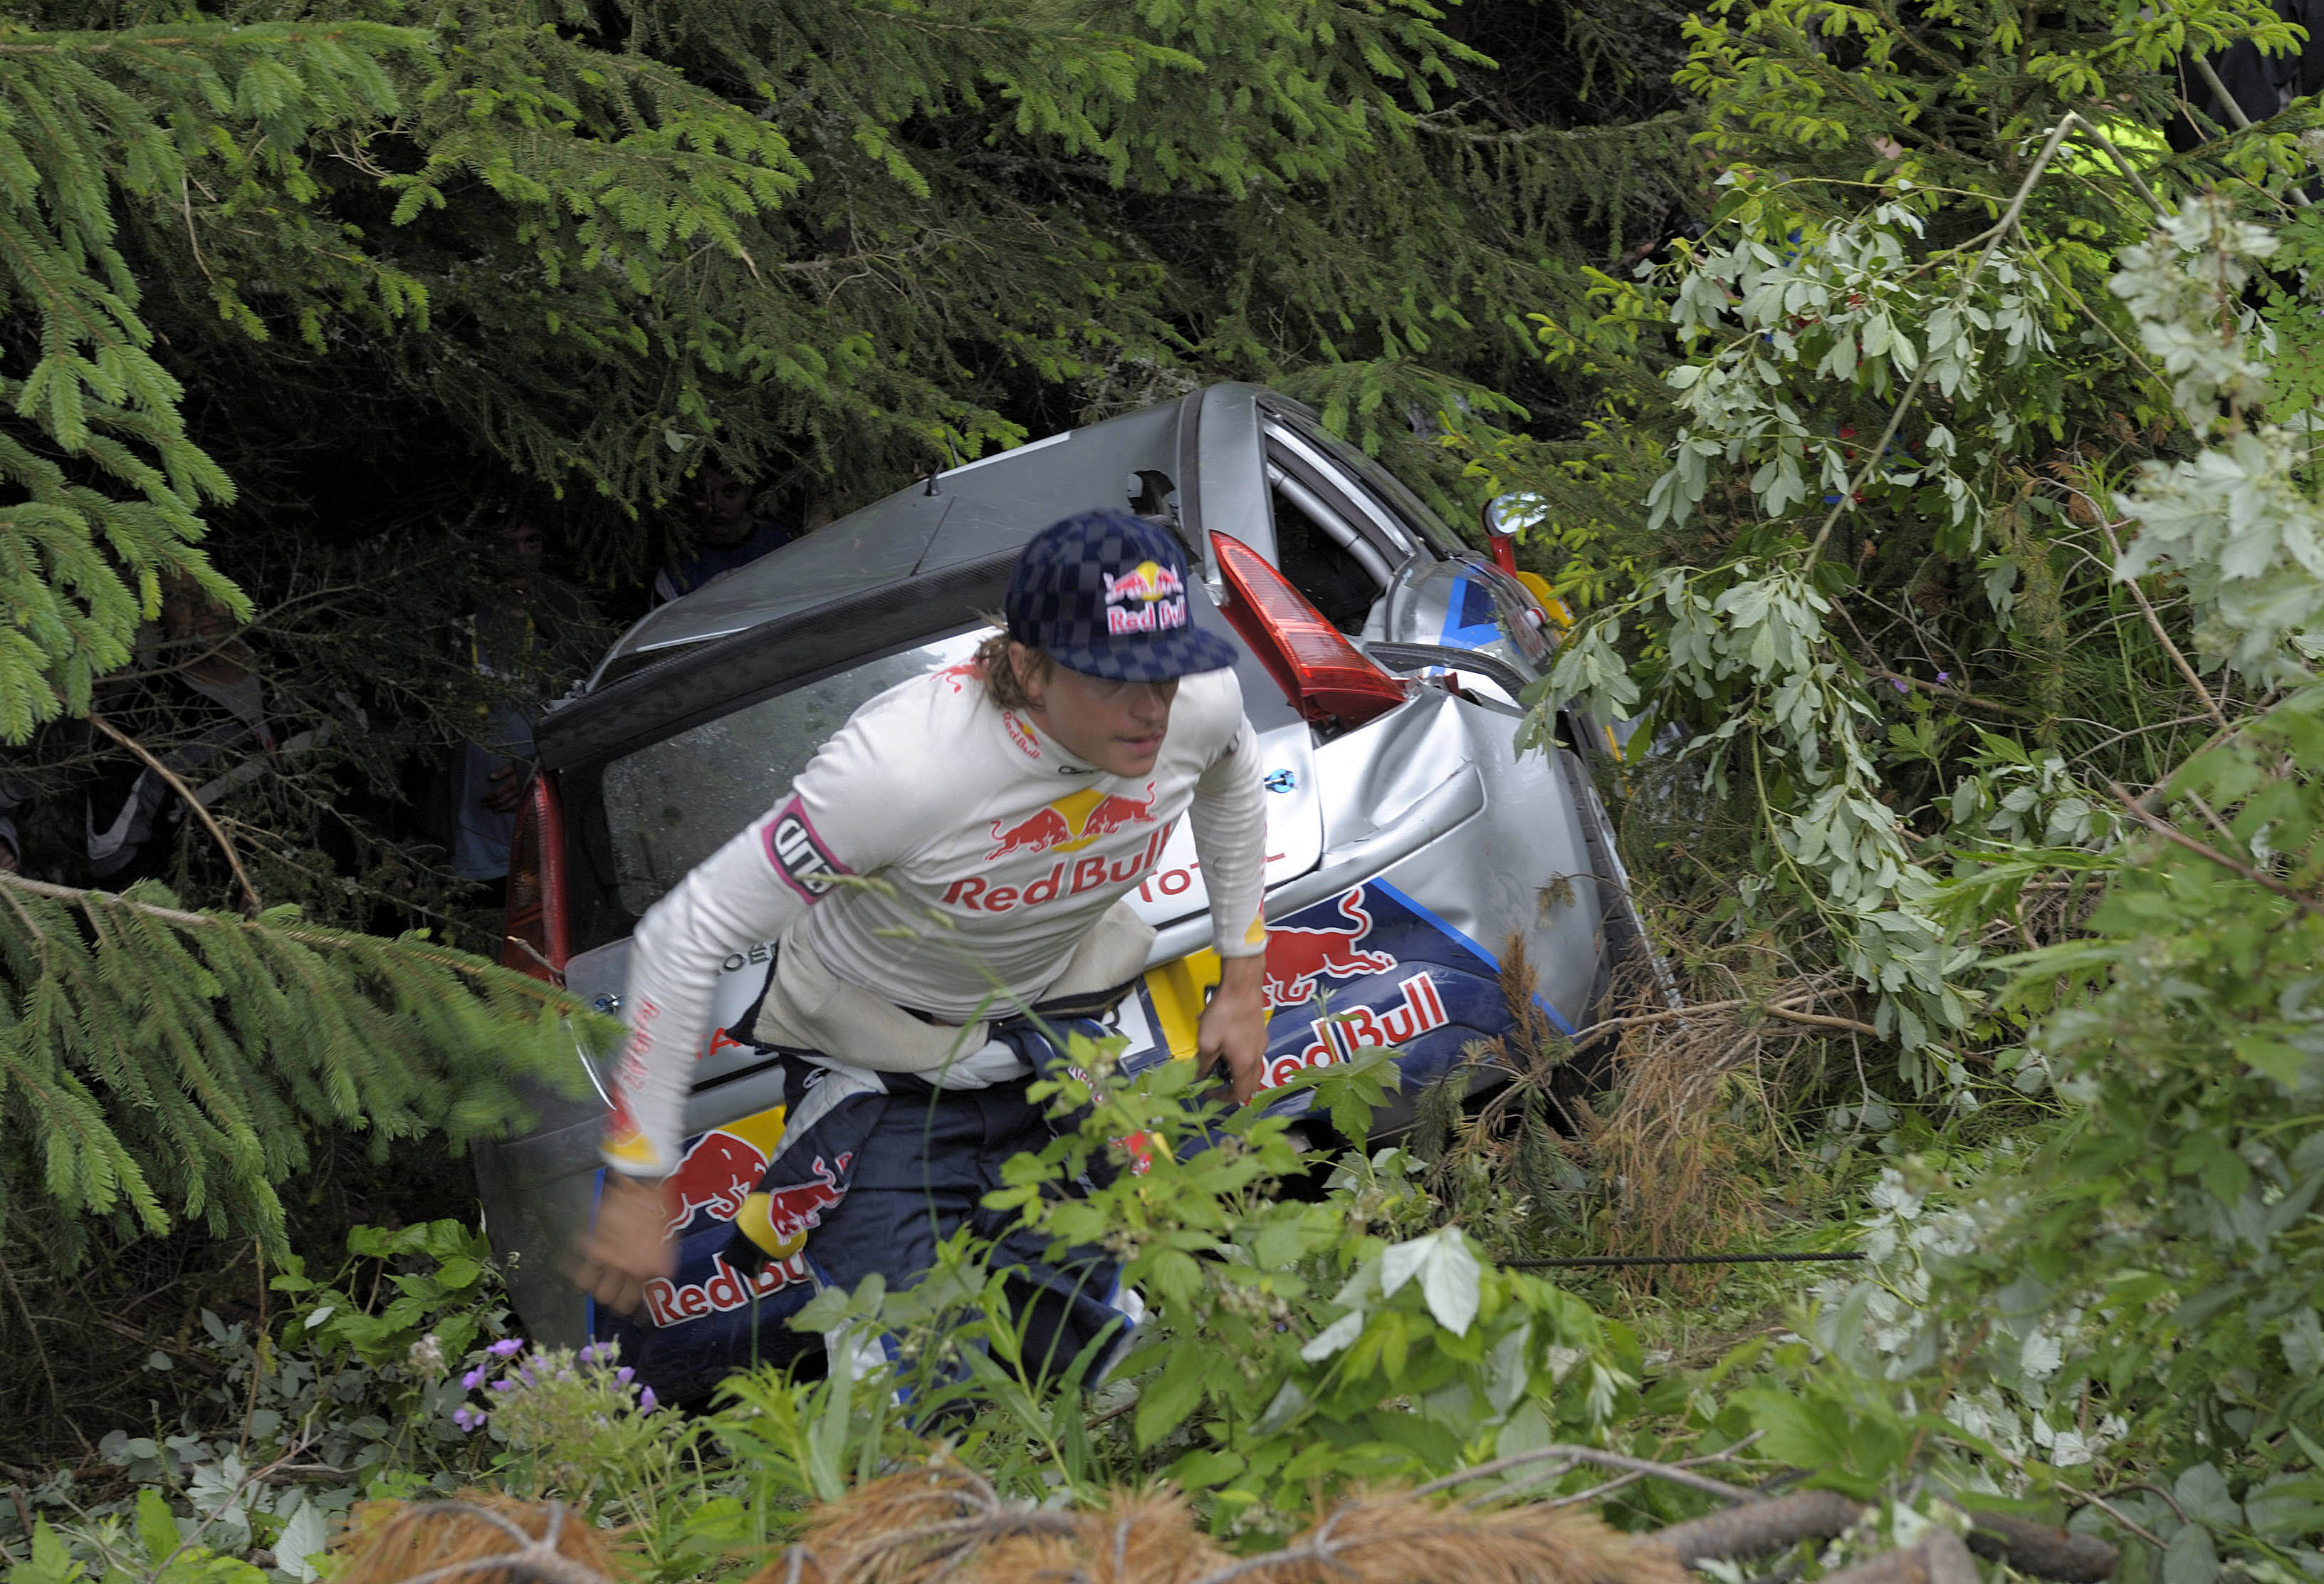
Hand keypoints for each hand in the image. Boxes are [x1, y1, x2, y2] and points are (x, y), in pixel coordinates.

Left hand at [484, 761, 526, 813]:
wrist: (544, 768)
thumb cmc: (527, 765)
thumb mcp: (514, 765)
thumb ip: (503, 771)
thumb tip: (491, 777)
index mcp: (513, 782)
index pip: (499, 792)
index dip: (490, 796)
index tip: (483, 799)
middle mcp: (518, 791)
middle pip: (503, 800)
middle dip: (493, 803)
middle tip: (486, 806)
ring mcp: (524, 795)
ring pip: (511, 804)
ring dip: (502, 808)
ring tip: (494, 810)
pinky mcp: (529, 797)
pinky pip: (520, 805)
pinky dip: (513, 809)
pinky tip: (508, 810)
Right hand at [568, 1172, 674, 1315]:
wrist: (648, 1185)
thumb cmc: (662, 1212)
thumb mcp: (669, 1243)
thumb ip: (660, 1266)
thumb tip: (653, 1283)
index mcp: (647, 1269)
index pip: (632, 1302)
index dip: (628, 1309)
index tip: (627, 1312)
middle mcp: (626, 1267)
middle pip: (608, 1299)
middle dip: (607, 1298)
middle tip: (609, 1291)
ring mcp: (608, 1255)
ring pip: (589, 1287)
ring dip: (590, 1286)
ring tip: (590, 1281)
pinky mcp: (594, 1241)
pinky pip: (579, 1264)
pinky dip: (573, 1269)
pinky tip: (572, 1267)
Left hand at [1198, 952, 1271, 1103]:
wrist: (1242, 986)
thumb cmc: (1223, 1013)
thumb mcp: (1206, 1041)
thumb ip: (1203, 1063)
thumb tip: (1201, 1076)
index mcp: (1244, 1063)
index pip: (1240, 1094)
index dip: (1223, 1098)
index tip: (1209, 1091)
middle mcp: (1257, 1057)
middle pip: (1250, 1085)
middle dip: (1232, 1088)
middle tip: (1215, 1081)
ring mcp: (1262, 1045)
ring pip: (1252, 1070)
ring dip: (1236, 1073)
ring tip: (1218, 1061)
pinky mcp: (1261, 1035)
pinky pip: (1253, 1056)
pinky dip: (1241, 1060)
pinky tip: (1227, 1044)